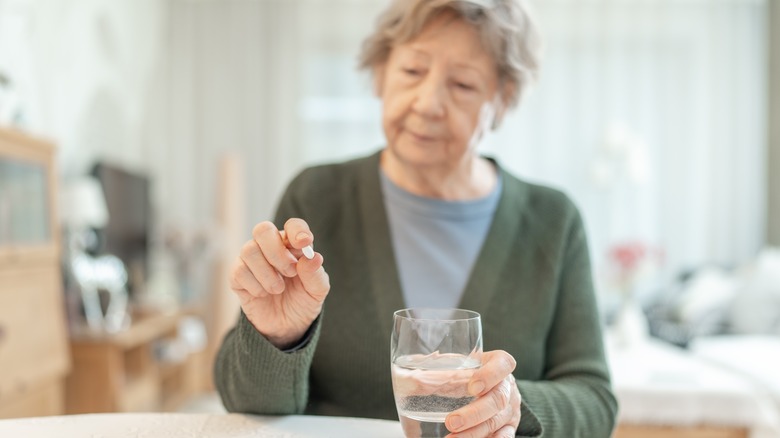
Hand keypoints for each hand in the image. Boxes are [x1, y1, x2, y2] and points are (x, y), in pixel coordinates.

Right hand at [229, 218, 329, 348]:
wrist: (286, 328)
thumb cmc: (302, 302)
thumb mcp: (316, 292)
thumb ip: (315, 274)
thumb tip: (314, 257)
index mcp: (293, 246)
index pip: (293, 225)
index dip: (297, 230)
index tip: (304, 243)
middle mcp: (270, 248)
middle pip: (263, 230)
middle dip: (277, 252)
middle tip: (290, 272)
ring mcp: (252, 261)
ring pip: (249, 250)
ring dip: (267, 273)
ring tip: (278, 289)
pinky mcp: (237, 276)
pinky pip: (239, 271)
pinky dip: (255, 285)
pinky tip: (263, 293)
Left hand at [445, 350, 520, 437]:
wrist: (491, 386)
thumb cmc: (469, 372)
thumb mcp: (458, 364)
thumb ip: (438, 366)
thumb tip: (407, 377)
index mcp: (497, 363)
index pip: (503, 364)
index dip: (490, 375)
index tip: (472, 386)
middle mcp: (507, 386)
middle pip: (498, 399)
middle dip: (473, 413)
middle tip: (451, 422)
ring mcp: (510, 408)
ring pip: (496, 422)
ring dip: (474, 433)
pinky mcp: (509, 426)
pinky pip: (505, 436)